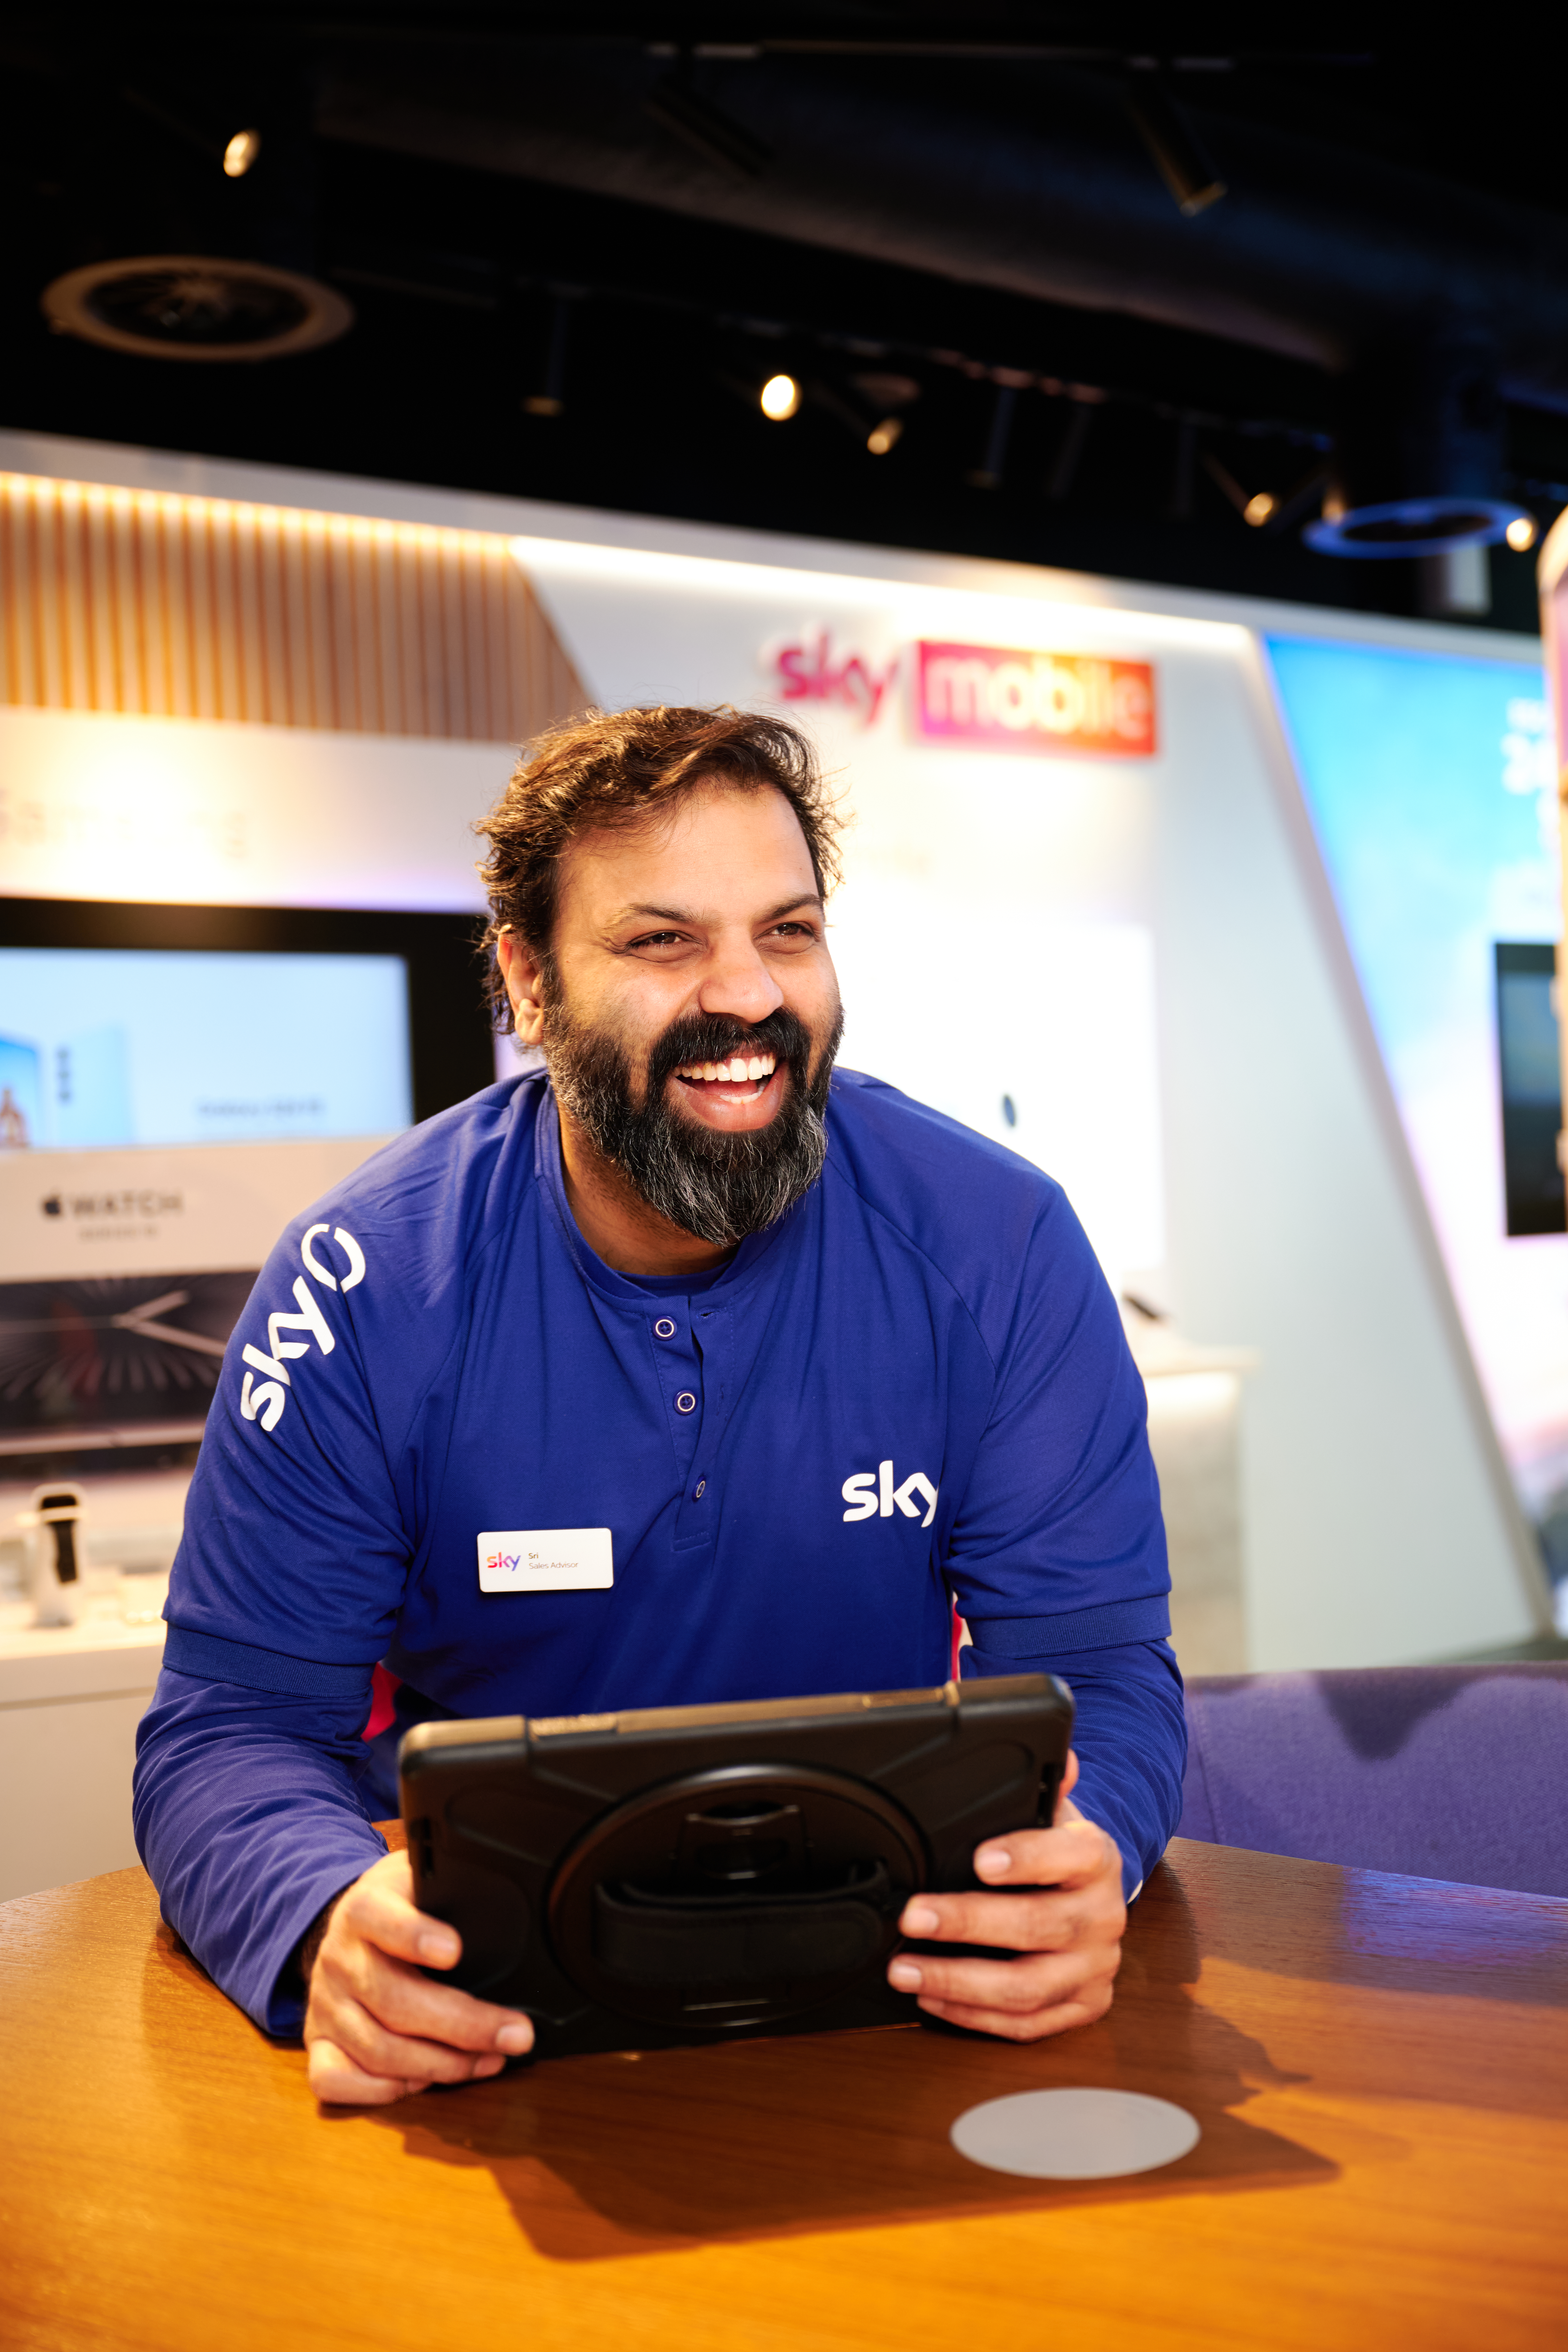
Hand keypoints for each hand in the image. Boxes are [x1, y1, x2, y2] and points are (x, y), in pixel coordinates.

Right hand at [302, 1848, 533, 2104]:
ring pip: (377, 2049)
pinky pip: (333, 2080)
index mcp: (364, 1910)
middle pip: (395, 2000)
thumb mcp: (422, 1882)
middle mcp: (340, 1959)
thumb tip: (506, 1916)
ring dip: (441, 2065)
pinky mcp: (317, 2042)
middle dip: (465, 2025)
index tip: (455, 1950)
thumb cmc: (399, 1908)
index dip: (414, 1935)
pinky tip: (422, 2082)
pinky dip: (382, 2090)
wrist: (346, 1927)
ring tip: (490, 2060)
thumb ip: (453, 1894)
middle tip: (516, 2034)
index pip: (380, 1918)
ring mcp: (325, 2005)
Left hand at [885, 1750, 1126, 2038]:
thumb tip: (1061, 1756)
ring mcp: (1094, 1969)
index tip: (979, 1860)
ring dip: (958, 1982)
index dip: (1026, 1857)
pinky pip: (1027, 2024)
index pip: (1069, 1855)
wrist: (1095, 1896)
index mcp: (1097, 1860)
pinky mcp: (1083, 2008)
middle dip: (968, 1923)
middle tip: (912, 1916)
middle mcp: (1103, 1917)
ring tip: (903, 1968)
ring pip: (1027, 1988)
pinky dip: (974, 2017)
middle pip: (1038, 1926)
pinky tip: (932, 1999)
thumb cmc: (1059, 1853)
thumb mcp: (1053, 1812)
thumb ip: (1046, 1784)